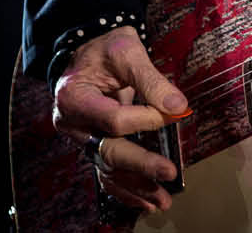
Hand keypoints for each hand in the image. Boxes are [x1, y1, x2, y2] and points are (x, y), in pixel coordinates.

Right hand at [49, 25, 187, 213]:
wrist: (87, 51)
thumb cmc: (106, 49)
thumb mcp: (127, 52)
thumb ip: (152, 80)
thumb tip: (178, 106)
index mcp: (74, 98)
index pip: (113, 120)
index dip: (145, 119)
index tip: (171, 112)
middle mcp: (73, 125)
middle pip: (108, 151)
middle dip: (140, 165)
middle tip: (168, 173)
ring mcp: (82, 139)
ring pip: (108, 169)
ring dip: (135, 187)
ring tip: (161, 200)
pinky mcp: (93, 146)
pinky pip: (108, 172)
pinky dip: (127, 188)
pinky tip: (146, 202)